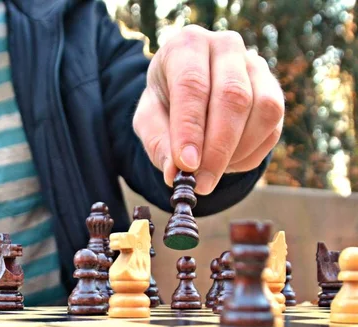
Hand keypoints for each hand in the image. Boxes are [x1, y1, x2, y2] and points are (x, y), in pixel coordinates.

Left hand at [132, 25, 284, 194]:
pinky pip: (272, 127)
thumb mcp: (148, 118)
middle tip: (201, 184)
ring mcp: (256, 65)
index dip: (190, 129)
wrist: (188, 89)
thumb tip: (175, 173)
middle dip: (217, 148)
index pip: (192, 85)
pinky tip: (227, 163)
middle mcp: (226, 47)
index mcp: (187, 46)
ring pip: (263, 110)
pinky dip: (250, 154)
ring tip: (211, 172)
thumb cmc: (165, 102)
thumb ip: (158, 142)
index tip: (186, 166)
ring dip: (238, 151)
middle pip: (234, 97)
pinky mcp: (274, 89)